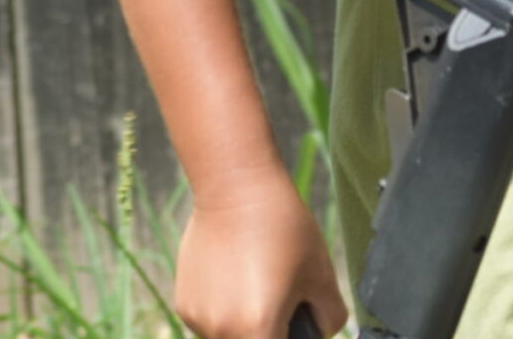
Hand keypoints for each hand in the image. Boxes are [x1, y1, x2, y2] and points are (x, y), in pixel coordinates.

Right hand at [172, 172, 346, 338]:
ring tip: (259, 282)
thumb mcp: (322, 274)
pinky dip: (227, 312)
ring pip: (230, 338)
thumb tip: (320, 333)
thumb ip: (329, 317)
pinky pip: (211, 324)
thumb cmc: (283, 227)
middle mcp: (221, 331)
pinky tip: (237, 277)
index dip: (292, 337)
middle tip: (282, 298)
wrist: (236, 189)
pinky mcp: (184, 305)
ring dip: (246, 326)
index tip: (296, 322)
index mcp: (257, 329)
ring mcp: (199, 320)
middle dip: (269, 332)